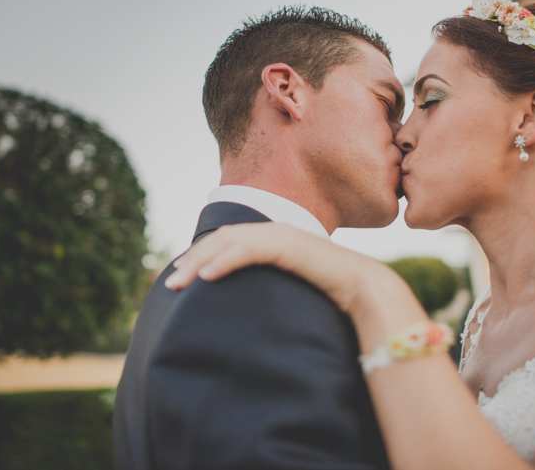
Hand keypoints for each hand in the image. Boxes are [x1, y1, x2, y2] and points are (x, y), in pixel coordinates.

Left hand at [165, 222, 406, 318]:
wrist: (364, 290)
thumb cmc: (330, 294)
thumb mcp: (290, 287)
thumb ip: (271, 284)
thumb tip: (250, 304)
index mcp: (274, 237)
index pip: (228, 240)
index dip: (202, 253)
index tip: (181, 272)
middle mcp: (274, 230)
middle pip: (222, 238)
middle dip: (193, 257)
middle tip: (171, 280)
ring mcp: (281, 235)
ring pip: (229, 242)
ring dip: (201, 260)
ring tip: (180, 281)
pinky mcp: (287, 245)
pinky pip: (248, 250)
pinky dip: (224, 261)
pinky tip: (207, 277)